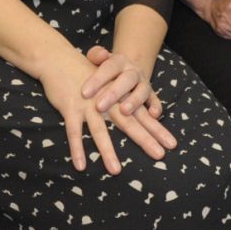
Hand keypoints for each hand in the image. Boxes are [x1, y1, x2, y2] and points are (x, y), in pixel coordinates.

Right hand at [39, 48, 173, 173]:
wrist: (58, 59)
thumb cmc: (84, 76)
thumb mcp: (106, 86)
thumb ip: (121, 101)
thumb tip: (141, 115)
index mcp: (118, 96)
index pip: (141, 114)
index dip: (156, 129)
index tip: (172, 144)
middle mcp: (106, 101)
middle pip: (129, 122)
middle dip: (145, 139)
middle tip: (160, 155)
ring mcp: (88, 104)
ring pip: (100, 131)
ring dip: (108, 151)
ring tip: (116, 171)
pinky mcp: (70, 107)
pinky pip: (74, 131)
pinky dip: (77, 148)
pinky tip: (81, 166)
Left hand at [83, 45, 167, 122]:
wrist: (125, 70)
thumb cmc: (105, 70)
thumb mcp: (98, 60)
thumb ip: (96, 55)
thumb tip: (101, 54)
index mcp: (119, 61)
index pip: (109, 67)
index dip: (97, 80)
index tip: (84, 93)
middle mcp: (133, 71)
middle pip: (126, 79)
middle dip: (113, 93)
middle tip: (99, 106)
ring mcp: (144, 83)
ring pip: (142, 90)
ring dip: (134, 101)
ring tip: (124, 111)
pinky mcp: (151, 95)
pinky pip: (156, 100)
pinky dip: (156, 107)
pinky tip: (152, 115)